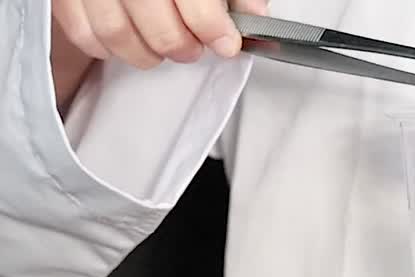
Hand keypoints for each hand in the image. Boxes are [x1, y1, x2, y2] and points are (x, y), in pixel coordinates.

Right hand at [52, 0, 266, 69]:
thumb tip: (253, 16)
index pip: (193, 1)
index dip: (213, 29)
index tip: (226, 43)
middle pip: (157, 26)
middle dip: (182, 47)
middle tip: (194, 48)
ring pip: (117, 34)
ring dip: (147, 54)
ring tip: (164, 47)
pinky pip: (82, 31)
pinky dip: (106, 47)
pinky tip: (128, 40)